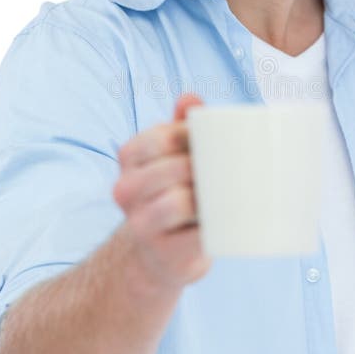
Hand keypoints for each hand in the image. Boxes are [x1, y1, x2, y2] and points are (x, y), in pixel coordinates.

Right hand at [113, 93, 212, 292]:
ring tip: (224, 196)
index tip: (213, 145)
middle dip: (206, 169)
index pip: (162, 136)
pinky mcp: (165, 254)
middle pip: (175, 168)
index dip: (193, 138)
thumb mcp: (171, 157)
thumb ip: (180, 126)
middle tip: (229, 172)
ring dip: (208, 198)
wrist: (158, 256)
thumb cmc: (172, 194)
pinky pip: (195, 235)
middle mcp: (125, 190)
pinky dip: (213, 225)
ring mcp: (140, 224)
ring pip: (180, 201)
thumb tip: (189, 98)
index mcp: (129, 157)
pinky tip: (224, 220)